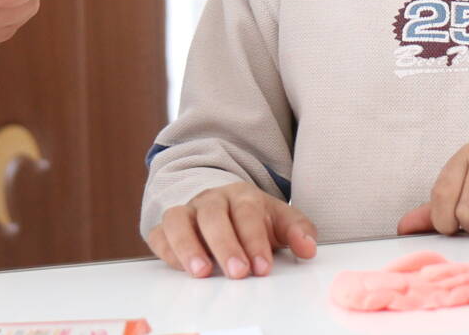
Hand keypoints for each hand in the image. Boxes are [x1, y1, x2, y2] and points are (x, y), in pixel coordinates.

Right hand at [144, 181, 317, 279]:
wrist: (220, 202)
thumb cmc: (251, 217)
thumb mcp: (278, 219)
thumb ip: (297, 231)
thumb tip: (308, 248)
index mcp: (241, 195)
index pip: (247, 213)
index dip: (254, 240)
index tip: (262, 267)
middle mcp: (211, 200)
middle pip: (214, 216)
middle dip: (225, 245)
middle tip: (237, 273)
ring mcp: (186, 211)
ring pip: (179, 220)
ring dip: (188, 246)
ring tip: (202, 272)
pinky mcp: (167, 227)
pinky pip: (160, 234)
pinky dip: (167, 250)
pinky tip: (181, 267)